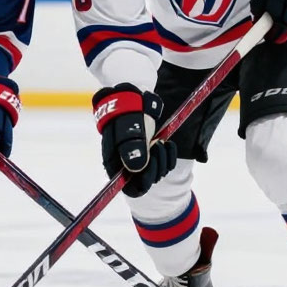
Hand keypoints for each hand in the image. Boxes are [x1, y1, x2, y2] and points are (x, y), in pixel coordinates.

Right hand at [92, 83, 177, 197]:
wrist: (133, 97)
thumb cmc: (127, 113)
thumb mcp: (128, 130)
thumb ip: (132, 150)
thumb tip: (138, 170)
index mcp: (116, 164)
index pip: (131, 189)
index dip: (143, 184)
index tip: (149, 171)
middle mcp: (128, 165)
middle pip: (147, 181)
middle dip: (156, 167)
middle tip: (156, 147)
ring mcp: (142, 159)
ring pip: (158, 172)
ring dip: (164, 159)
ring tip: (160, 141)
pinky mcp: (152, 152)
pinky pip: (166, 162)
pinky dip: (170, 154)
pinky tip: (167, 142)